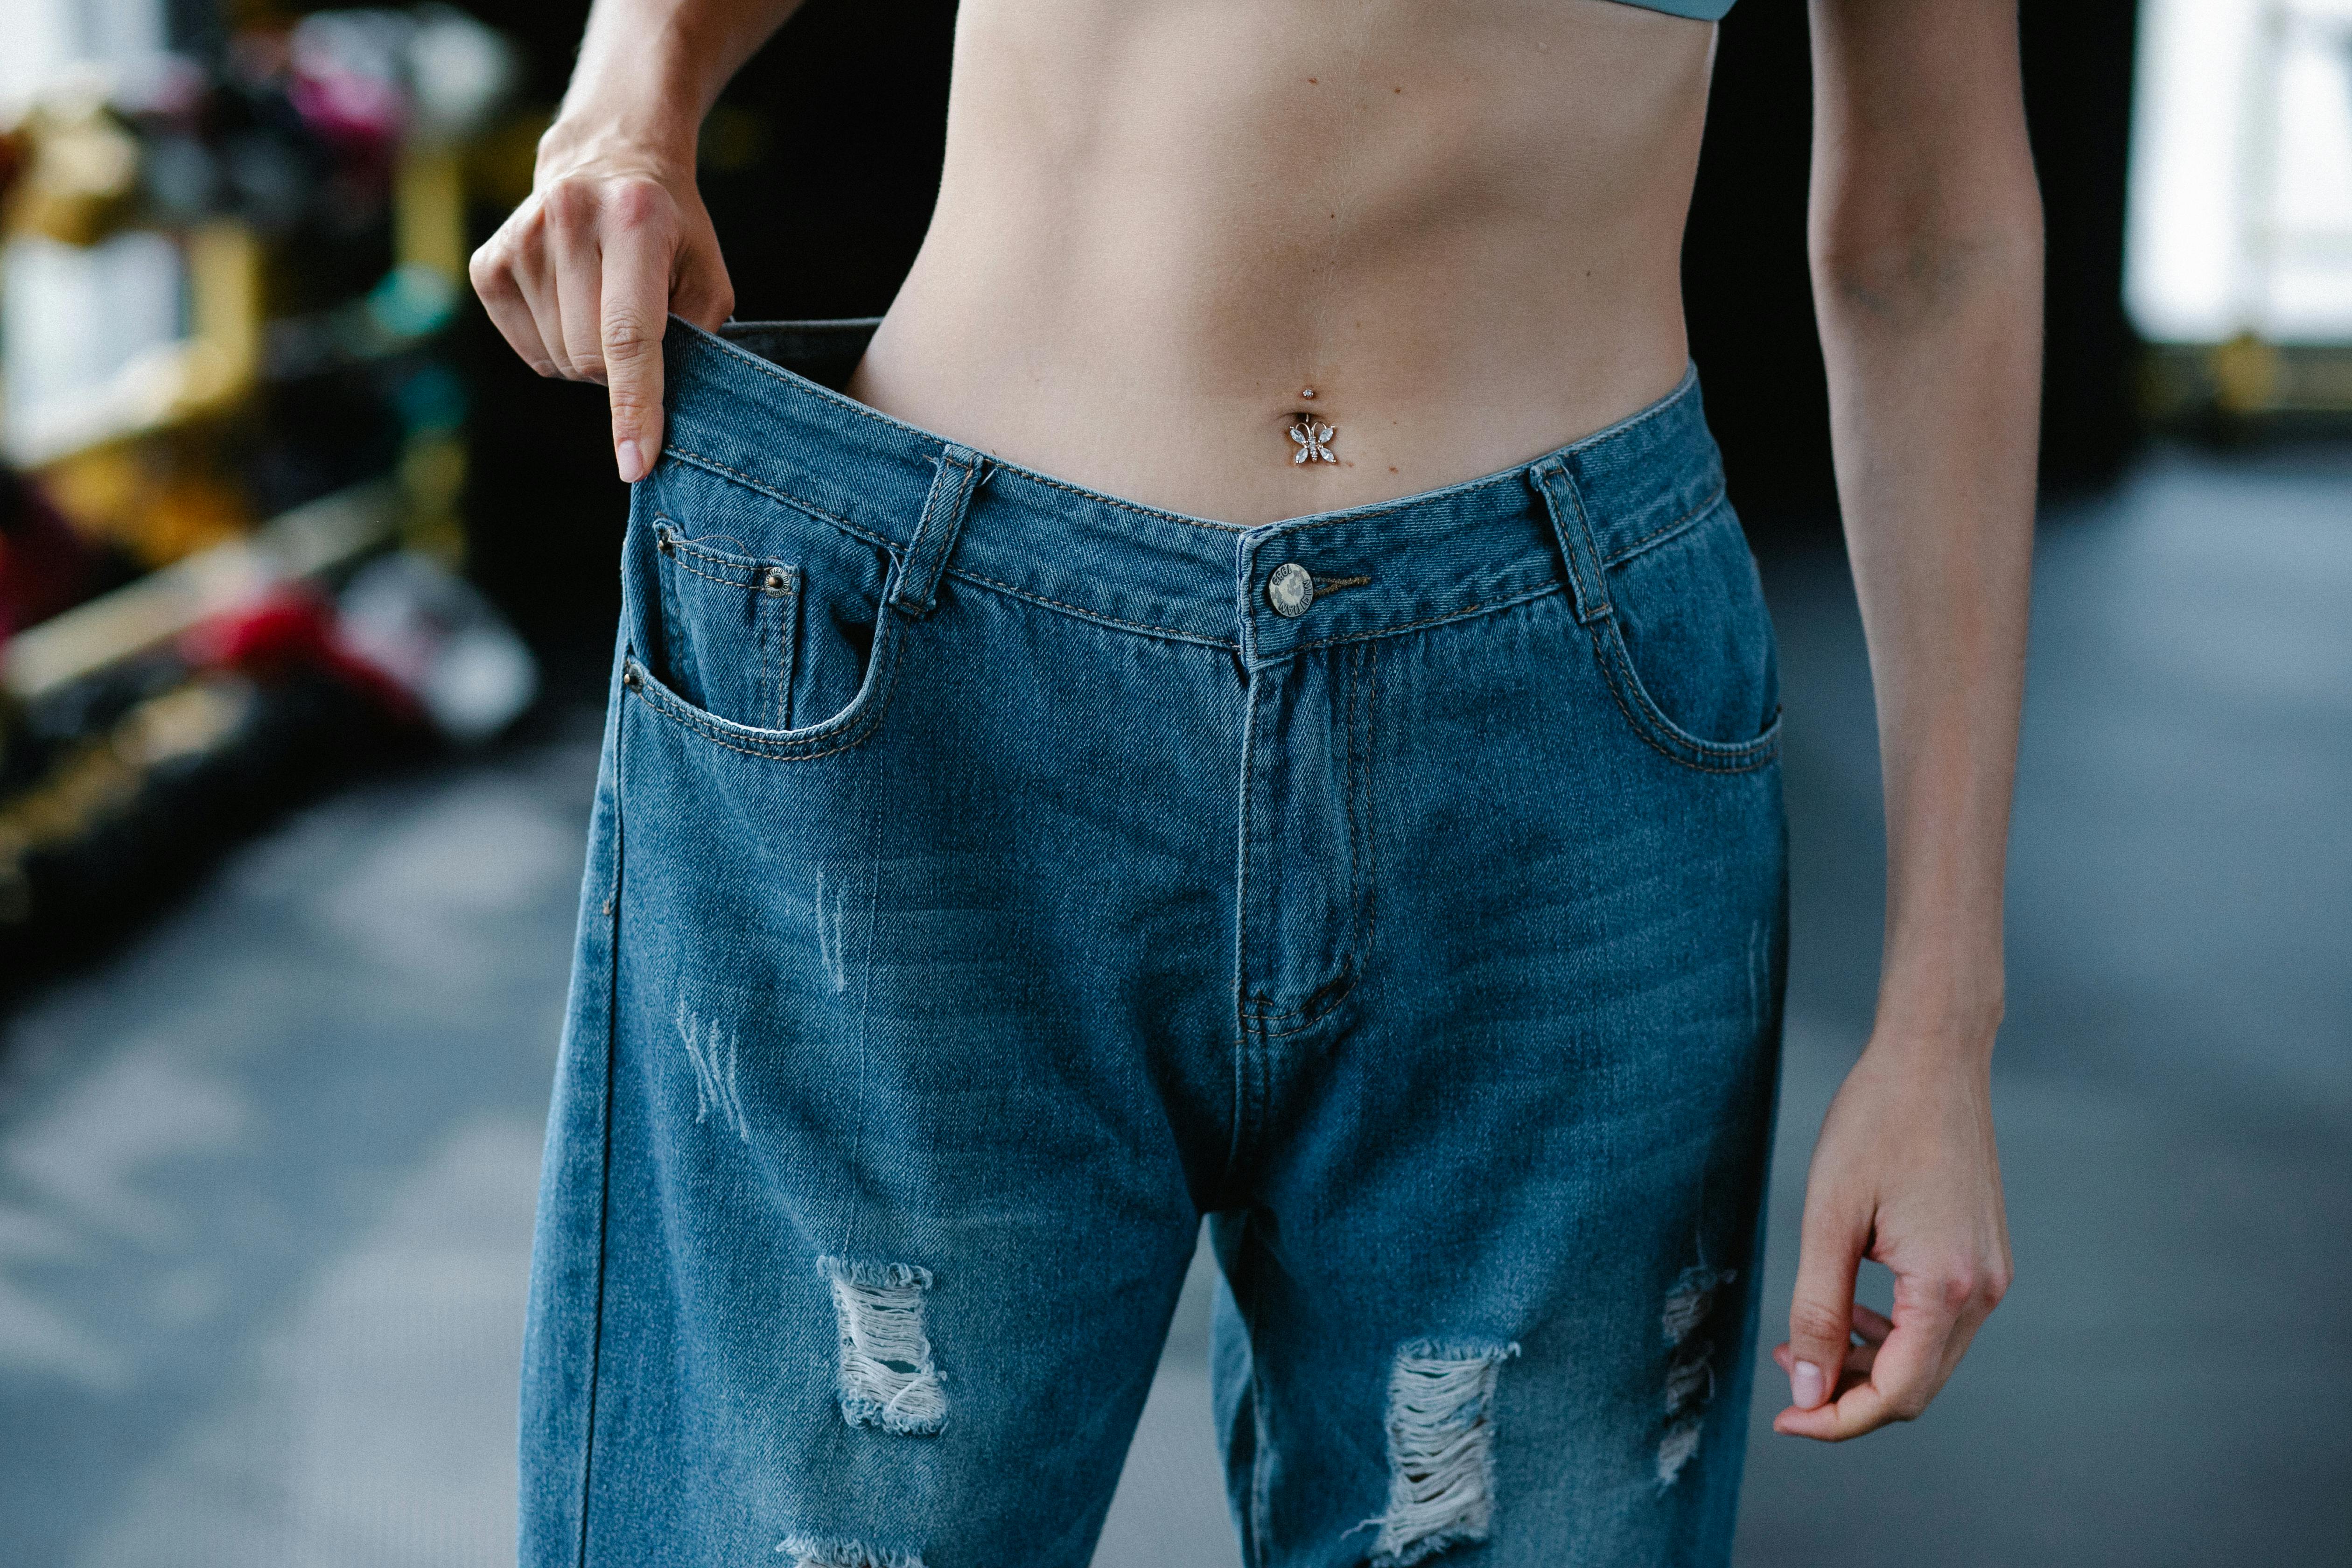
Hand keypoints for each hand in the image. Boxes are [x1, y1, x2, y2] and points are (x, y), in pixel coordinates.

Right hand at [468, 125, 734, 481]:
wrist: (608, 155)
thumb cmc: (670, 228)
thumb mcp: (707, 273)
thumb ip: (699, 338)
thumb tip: (668, 413)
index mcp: (635, 219)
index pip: (629, 336)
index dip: (634, 406)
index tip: (636, 463)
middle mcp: (569, 219)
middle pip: (590, 357)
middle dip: (620, 370)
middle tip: (638, 330)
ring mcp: (520, 239)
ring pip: (558, 360)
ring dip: (588, 358)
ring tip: (603, 305)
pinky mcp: (488, 263)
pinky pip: (527, 349)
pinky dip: (555, 348)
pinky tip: (570, 303)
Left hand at [1772, 1036, 2011, 1439]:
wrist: (1933, 1059)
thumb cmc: (1876, 1123)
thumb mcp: (1828, 1218)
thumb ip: (1818, 1311)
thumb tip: (1808, 1393)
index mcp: (1947, 1287)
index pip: (1895, 1394)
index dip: (1836, 1420)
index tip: (1784, 1420)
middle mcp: (1983, 1292)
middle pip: (1915, 1388)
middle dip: (1847, 1397)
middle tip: (1786, 1374)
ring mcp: (1991, 1277)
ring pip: (1927, 1360)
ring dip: (1867, 1366)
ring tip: (1804, 1344)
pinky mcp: (1984, 1259)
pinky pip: (1937, 1324)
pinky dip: (1892, 1334)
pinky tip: (1849, 1313)